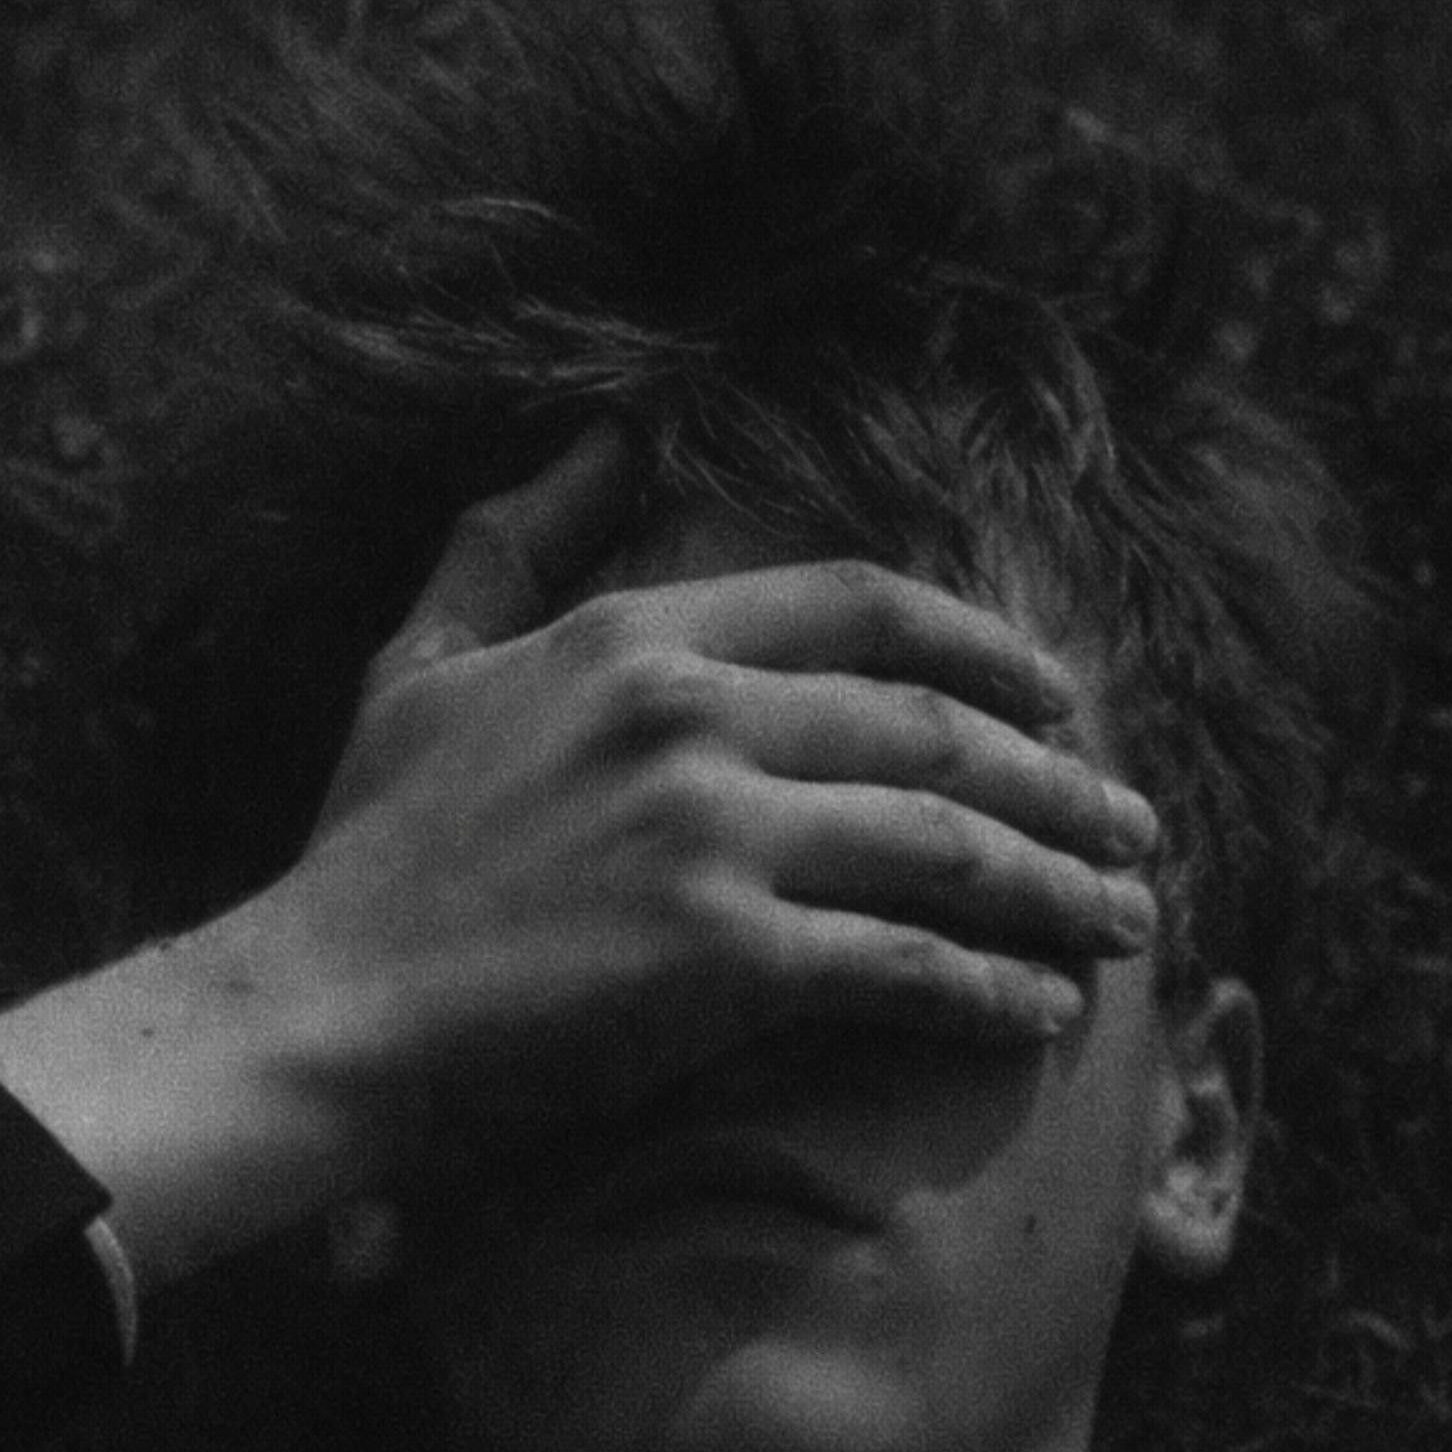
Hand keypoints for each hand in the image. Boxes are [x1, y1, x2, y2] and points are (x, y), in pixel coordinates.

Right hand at [251, 424, 1161, 1176]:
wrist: (314, 1012)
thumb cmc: (365, 855)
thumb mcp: (423, 664)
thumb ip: (511, 542)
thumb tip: (600, 439)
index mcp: (636, 636)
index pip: (863, 606)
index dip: (985, 647)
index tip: (1061, 698)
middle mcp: (690, 715)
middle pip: (936, 727)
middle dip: (1060, 781)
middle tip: (1137, 827)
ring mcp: (710, 833)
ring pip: (948, 842)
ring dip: (1059, 883)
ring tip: (1127, 920)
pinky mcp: (721, 960)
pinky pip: (905, 963)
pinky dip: (994, 987)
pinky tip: (1047, 1012)